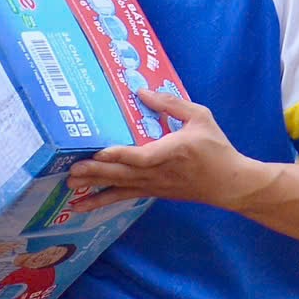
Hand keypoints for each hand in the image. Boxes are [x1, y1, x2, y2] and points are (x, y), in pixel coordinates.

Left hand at [68, 90, 265, 211]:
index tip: (100, 153)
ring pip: (119, 187)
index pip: (142, 156)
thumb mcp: (200, 117)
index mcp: (172, 151)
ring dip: (94, 188)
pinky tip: (82, 206)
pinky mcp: (151, 192)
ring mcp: (153, 185)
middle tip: (71, 171)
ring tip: (69, 187)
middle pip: (123, 174)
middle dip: (96, 173)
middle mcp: (159, 172)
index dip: (121, 155)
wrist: (229, 183)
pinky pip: (123, 197)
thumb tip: (142, 92)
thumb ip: (171, 104)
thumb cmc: (216, 148)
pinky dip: (102, 202)